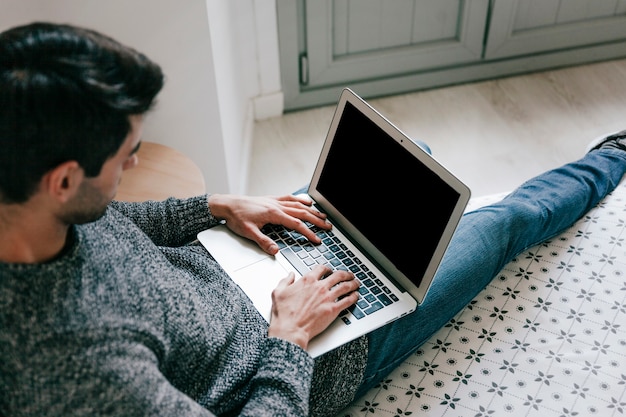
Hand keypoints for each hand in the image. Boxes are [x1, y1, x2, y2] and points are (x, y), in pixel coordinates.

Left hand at [208, 194, 330, 253]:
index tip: (317, 240)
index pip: (296, 224)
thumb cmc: (236, 217)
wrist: (226, 204)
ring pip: (298, 204)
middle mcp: (276, 205)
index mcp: (273, 214)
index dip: (308, 233)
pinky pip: (290, 197)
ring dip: (312, 210)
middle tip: (328, 226)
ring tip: (323, 215)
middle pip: (302, 212)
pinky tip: (306, 201)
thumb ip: (263, 242)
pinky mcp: (271, 199)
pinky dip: (300, 199)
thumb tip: (276, 251)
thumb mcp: (248, 233)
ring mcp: (275, 201)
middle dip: (316, 220)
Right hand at [267, 265, 359, 349]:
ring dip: (352, 283)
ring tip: (356, 283)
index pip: (321, 268)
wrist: (290, 329)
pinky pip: (347, 301)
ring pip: (345, 286)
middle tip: (349, 275)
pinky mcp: (333, 310)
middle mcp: (320, 287)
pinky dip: (353, 297)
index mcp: (307, 281)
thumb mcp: (278, 292)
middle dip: (345, 274)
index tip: (329, 270)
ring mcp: (328, 298)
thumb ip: (285, 281)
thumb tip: (290, 275)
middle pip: (338, 275)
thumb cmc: (283, 314)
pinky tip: (356, 296)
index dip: (327, 268)